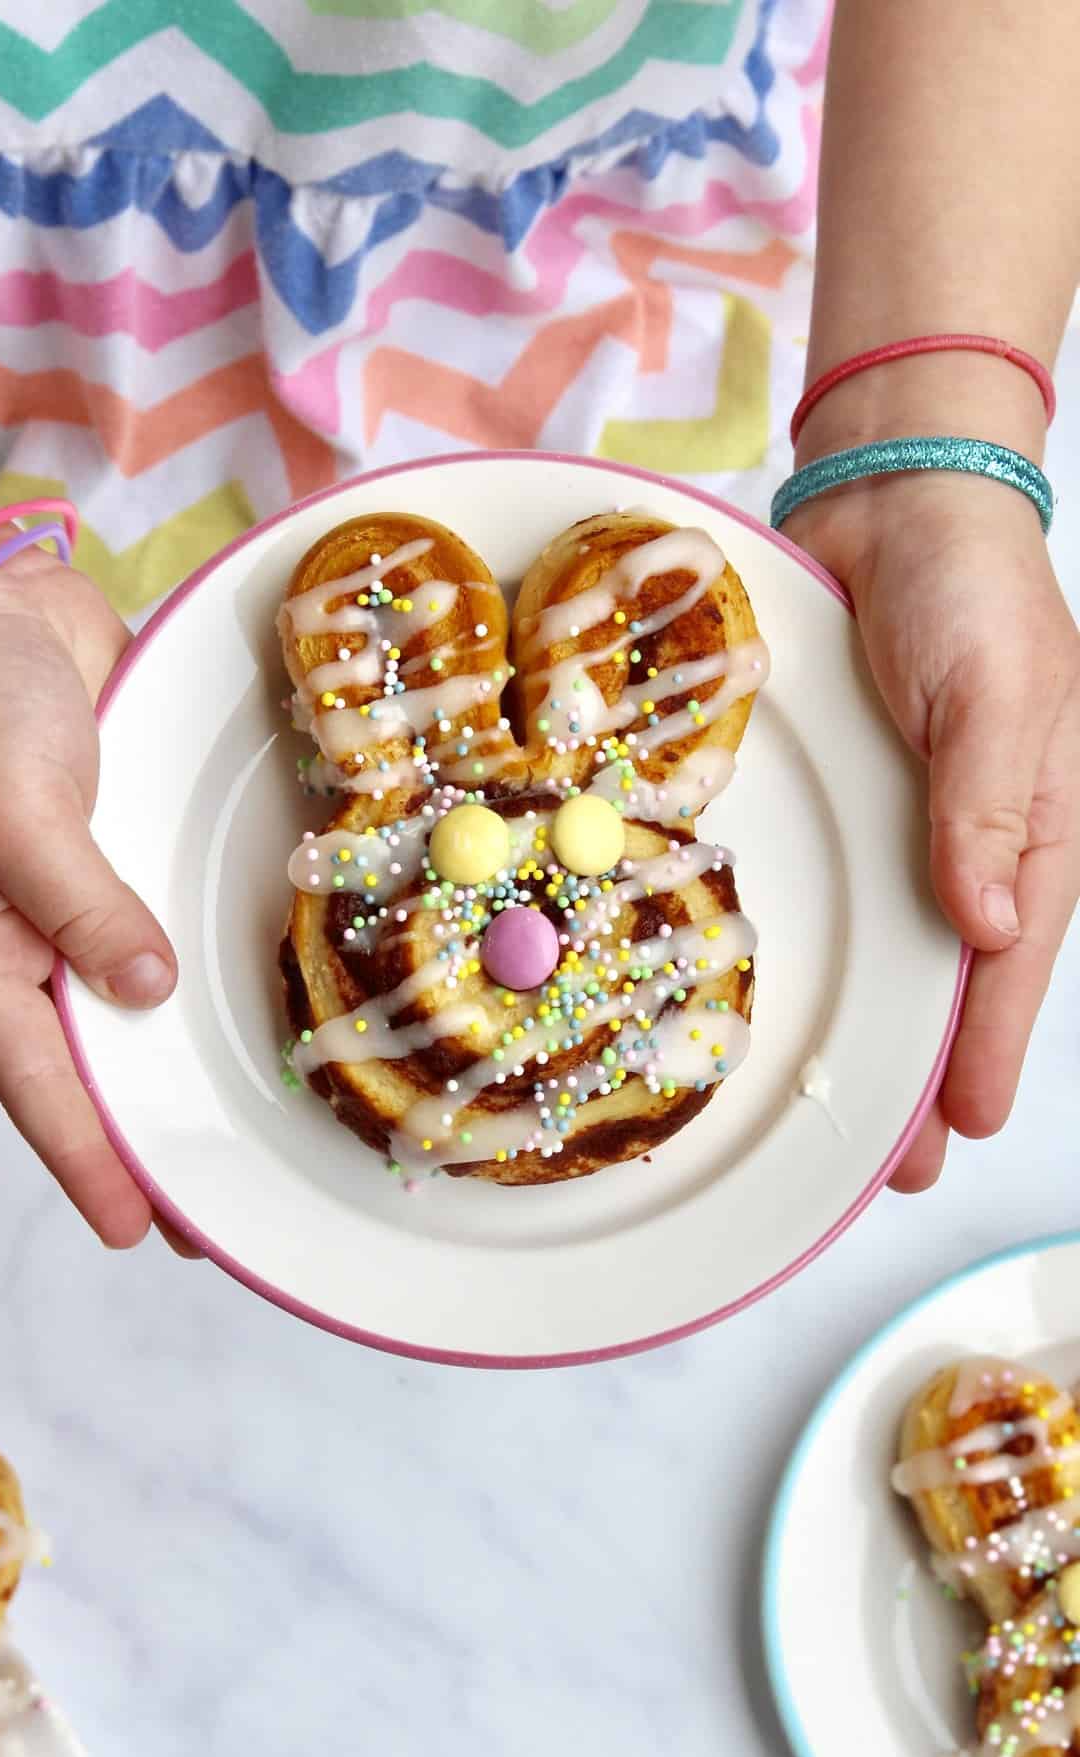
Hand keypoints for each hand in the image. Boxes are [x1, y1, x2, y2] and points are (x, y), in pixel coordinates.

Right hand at [0, 540, 194, 1249]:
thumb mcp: (9, 809)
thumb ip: (77, 903)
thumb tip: (143, 994)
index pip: (40, 1081)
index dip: (90, 1158)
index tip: (143, 1231)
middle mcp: (38, 935)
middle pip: (101, 1062)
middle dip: (150, 1135)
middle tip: (215, 1213)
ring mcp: (89, 891)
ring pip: (144, 1001)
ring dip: (188, 1059)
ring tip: (252, 1126)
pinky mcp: (132, 843)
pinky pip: (175, 917)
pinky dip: (210, 963)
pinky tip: (254, 995)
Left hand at [785, 473, 1079, 1187]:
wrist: (895, 500)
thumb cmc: (969, 586)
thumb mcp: (997, 692)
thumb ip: (991, 806)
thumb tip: (991, 926)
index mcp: (1038, 822)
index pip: (1017, 957)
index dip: (993, 1045)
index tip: (968, 1125)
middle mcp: (977, 835)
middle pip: (960, 977)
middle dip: (938, 1071)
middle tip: (902, 1165)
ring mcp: (914, 819)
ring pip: (902, 948)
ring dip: (884, 1030)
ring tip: (853, 1113)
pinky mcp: (858, 796)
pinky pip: (851, 888)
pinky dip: (837, 950)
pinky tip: (807, 995)